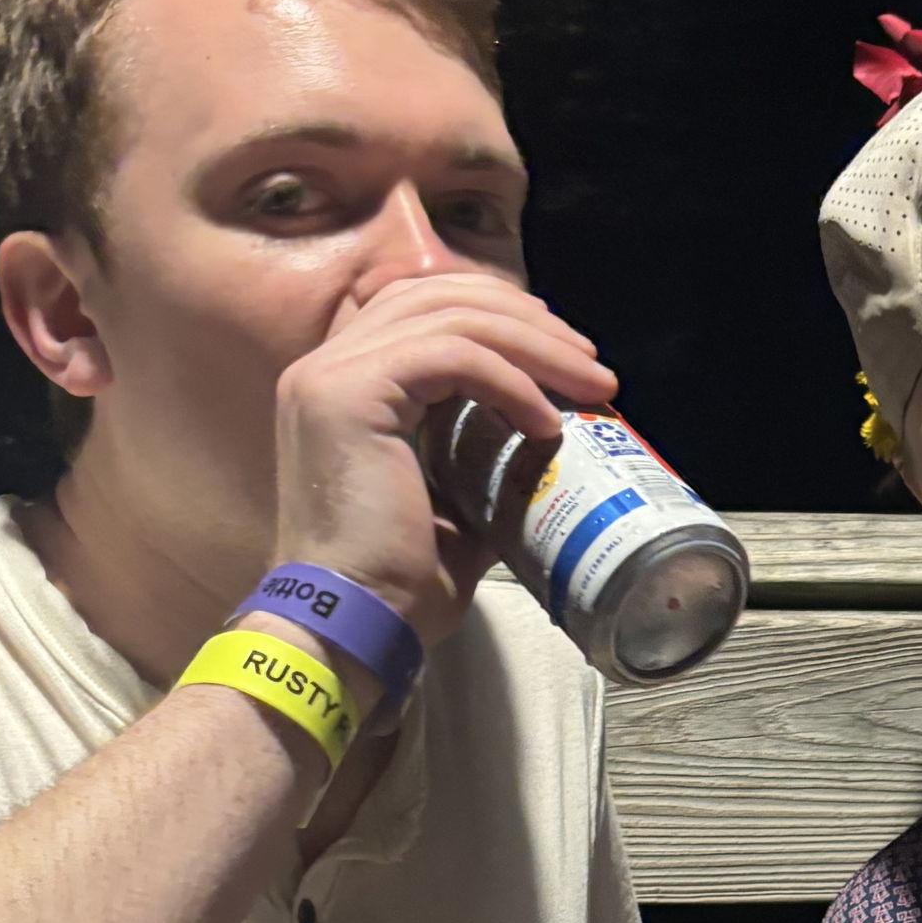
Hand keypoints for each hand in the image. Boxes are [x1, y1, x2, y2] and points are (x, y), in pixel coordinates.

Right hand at [272, 271, 615, 649]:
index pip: (427, 308)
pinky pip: (451, 357)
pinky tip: (546, 424)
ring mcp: (331, 374)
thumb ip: (480, 456)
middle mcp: (328, 366)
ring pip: (453, 319)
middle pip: (443, 296)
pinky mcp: (349, 395)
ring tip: (591, 387)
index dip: (503, 316)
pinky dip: (510, 383)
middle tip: (592, 366)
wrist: (349, 626)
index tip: (566, 355)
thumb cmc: (395, 584)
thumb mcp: (453, 503)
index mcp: (346, 383)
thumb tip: (541, 442)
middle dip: (529, 322)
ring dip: (535, 346)